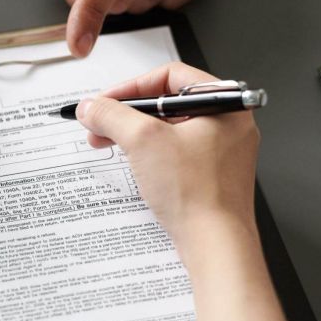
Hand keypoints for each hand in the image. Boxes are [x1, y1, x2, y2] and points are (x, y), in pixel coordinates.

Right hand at [75, 62, 259, 264]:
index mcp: (225, 103)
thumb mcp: (143, 141)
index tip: (106, 100)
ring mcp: (221, 151)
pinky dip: (149, 152)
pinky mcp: (211, 174)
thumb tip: (91, 106)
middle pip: (167, 103)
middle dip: (127, 113)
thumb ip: (111, 115)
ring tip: (106, 142)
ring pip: (169, 128)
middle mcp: (228, 123)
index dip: (132, 86)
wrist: (216, 245)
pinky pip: (175, 151)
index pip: (170, 75)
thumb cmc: (197, 195)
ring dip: (133, 133)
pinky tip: (130, 162)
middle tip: (101, 122)